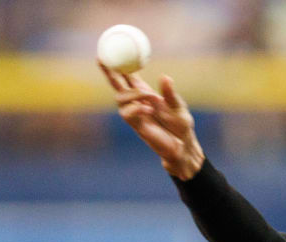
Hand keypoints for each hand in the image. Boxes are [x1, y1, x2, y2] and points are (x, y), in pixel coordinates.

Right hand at [99, 63, 204, 179]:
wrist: (182, 146)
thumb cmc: (181, 125)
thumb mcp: (178, 106)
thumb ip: (170, 94)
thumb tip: (165, 77)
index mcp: (146, 93)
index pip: (129, 76)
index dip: (119, 65)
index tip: (109, 51)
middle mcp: (137, 102)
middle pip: (117, 85)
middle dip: (109, 73)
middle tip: (102, 60)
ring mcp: (135, 114)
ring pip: (120, 99)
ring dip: (132, 94)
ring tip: (149, 96)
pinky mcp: (137, 126)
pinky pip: (128, 115)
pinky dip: (137, 109)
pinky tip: (149, 109)